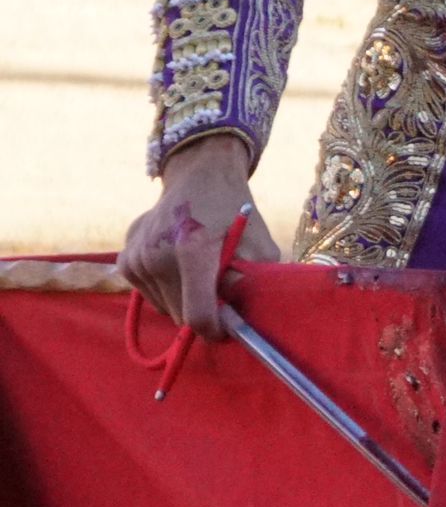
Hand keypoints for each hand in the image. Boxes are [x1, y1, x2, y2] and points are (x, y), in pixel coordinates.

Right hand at [118, 134, 280, 340]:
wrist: (198, 176)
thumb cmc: (235, 212)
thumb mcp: (259, 245)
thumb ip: (252, 284)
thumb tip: (239, 321)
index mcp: (192, 251)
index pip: (198, 316)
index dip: (217, 330)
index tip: (229, 327)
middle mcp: (155, 256)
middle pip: (181, 316)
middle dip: (204, 312)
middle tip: (220, 289)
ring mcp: (135, 258)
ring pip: (165, 309)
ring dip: (185, 301)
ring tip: (199, 271)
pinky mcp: (125, 260)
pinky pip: (151, 296)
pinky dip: (168, 291)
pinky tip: (179, 265)